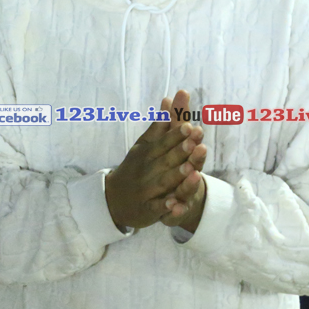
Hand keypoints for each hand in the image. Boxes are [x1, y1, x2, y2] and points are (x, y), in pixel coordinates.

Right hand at [105, 90, 205, 230]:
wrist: (114, 199)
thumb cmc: (135, 167)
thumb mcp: (145, 145)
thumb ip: (160, 125)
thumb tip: (170, 98)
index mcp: (147, 153)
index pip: (163, 142)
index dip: (176, 135)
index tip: (190, 126)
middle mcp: (147, 170)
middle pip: (165, 160)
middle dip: (179, 152)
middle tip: (194, 142)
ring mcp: (147, 191)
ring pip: (163, 183)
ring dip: (176, 176)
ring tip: (191, 169)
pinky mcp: (148, 210)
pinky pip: (158, 208)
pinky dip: (167, 207)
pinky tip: (177, 204)